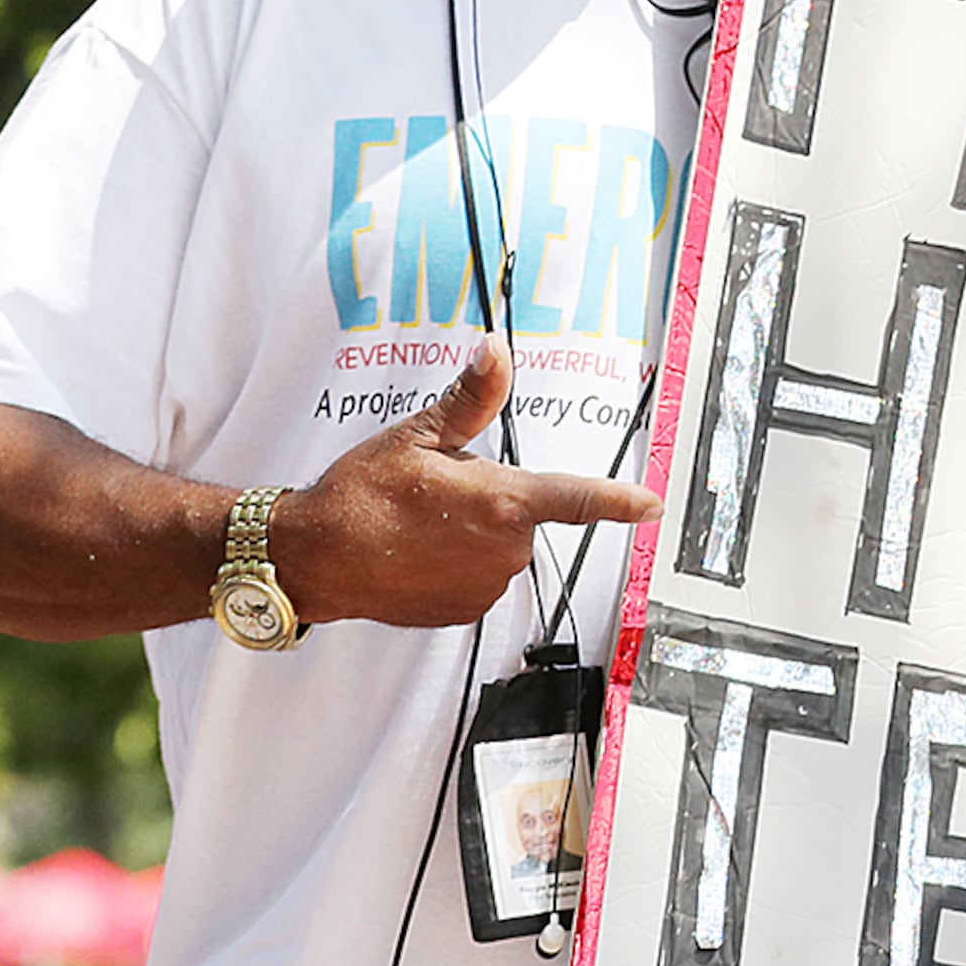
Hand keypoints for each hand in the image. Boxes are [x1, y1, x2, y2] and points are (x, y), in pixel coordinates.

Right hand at [272, 340, 662, 626]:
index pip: (577, 499)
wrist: (312, 558)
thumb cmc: (360, 494)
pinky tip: (416, 555)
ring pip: (499, 549)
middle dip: (491, 501)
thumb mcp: (417, 435)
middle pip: (523, 517)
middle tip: (437, 495)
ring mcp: (486, 585)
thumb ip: (470, 399)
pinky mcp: (465, 611)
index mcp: (503, 502)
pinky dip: (455, 566)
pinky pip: (476, 579)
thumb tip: (496, 353)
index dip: (621, 502)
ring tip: (419, 526)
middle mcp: (504, 550)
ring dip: (473, 536)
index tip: (653, 506)